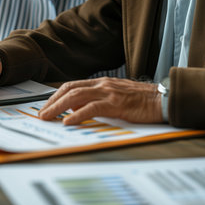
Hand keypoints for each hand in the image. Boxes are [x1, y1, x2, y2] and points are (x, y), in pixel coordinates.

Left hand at [39, 77, 162, 124]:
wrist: (162, 99)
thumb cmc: (141, 100)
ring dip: (58, 107)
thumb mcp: (116, 97)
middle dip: (52, 101)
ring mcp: (108, 92)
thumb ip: (98, 100)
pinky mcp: (116, 103)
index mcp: (101, 83)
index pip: (72, 86)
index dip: (56, 95)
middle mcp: (102, 84)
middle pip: (70, 89)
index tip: (46, 106)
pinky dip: (77, 114)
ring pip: (76, 96)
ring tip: (48, 117)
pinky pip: (92, 107)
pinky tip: (68, 121)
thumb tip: (78, 110)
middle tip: (42, 113)